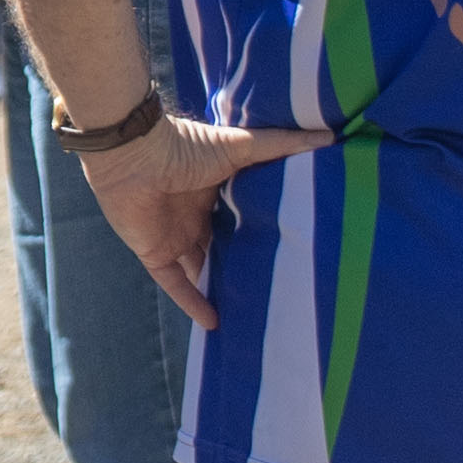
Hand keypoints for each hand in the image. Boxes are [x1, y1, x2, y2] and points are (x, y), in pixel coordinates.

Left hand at [74, 112, 334, 329]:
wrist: (133, 156)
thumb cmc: (187, 147)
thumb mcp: (242, 146)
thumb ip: (282, 144)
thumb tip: (328, 138)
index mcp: (216, 190)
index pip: (242, 215)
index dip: (263, 229)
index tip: (293, 246)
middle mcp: (196, 215)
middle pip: (222, 245)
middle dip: (242, 262)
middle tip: (276, 286)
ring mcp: (174, 236)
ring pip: (201, 269)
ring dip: (219, 287)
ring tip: (250, 312)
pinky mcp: (154, 253)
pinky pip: (175, 285)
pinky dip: (193, 303)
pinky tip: (215, 325)